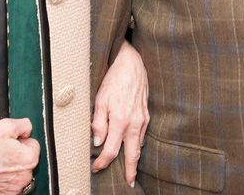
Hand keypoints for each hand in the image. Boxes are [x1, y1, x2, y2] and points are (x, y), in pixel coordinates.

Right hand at [0, 118, 39, 194]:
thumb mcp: (6, 126)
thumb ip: (24, 125)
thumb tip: (28, 130)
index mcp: (30, 159)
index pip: (33, 144)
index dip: (20, 141)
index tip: (9, 143)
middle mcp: (25, 177)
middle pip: (27, 159)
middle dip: (17, 154)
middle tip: (1, 151)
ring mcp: (14, 189)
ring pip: (19, 172)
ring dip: (11, 167)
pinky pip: (10, 184)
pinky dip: (4, 179)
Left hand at [91, 39, 148, 185]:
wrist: (131, 62)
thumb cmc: (113, 79)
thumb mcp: (99, 99)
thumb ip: (98, 123)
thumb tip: (97, 142)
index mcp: (121, 120)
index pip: (112, 150)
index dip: (103, 161)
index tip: (96, 167)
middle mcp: (134, 122)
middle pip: (132, 153)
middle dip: (130, 170)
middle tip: (129, 182)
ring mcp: (143, 118)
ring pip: (139, 144)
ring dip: (135, 157)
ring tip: (131, 169)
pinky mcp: (147, 112)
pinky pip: (143, 133)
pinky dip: (139, 143)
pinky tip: (135, 145)